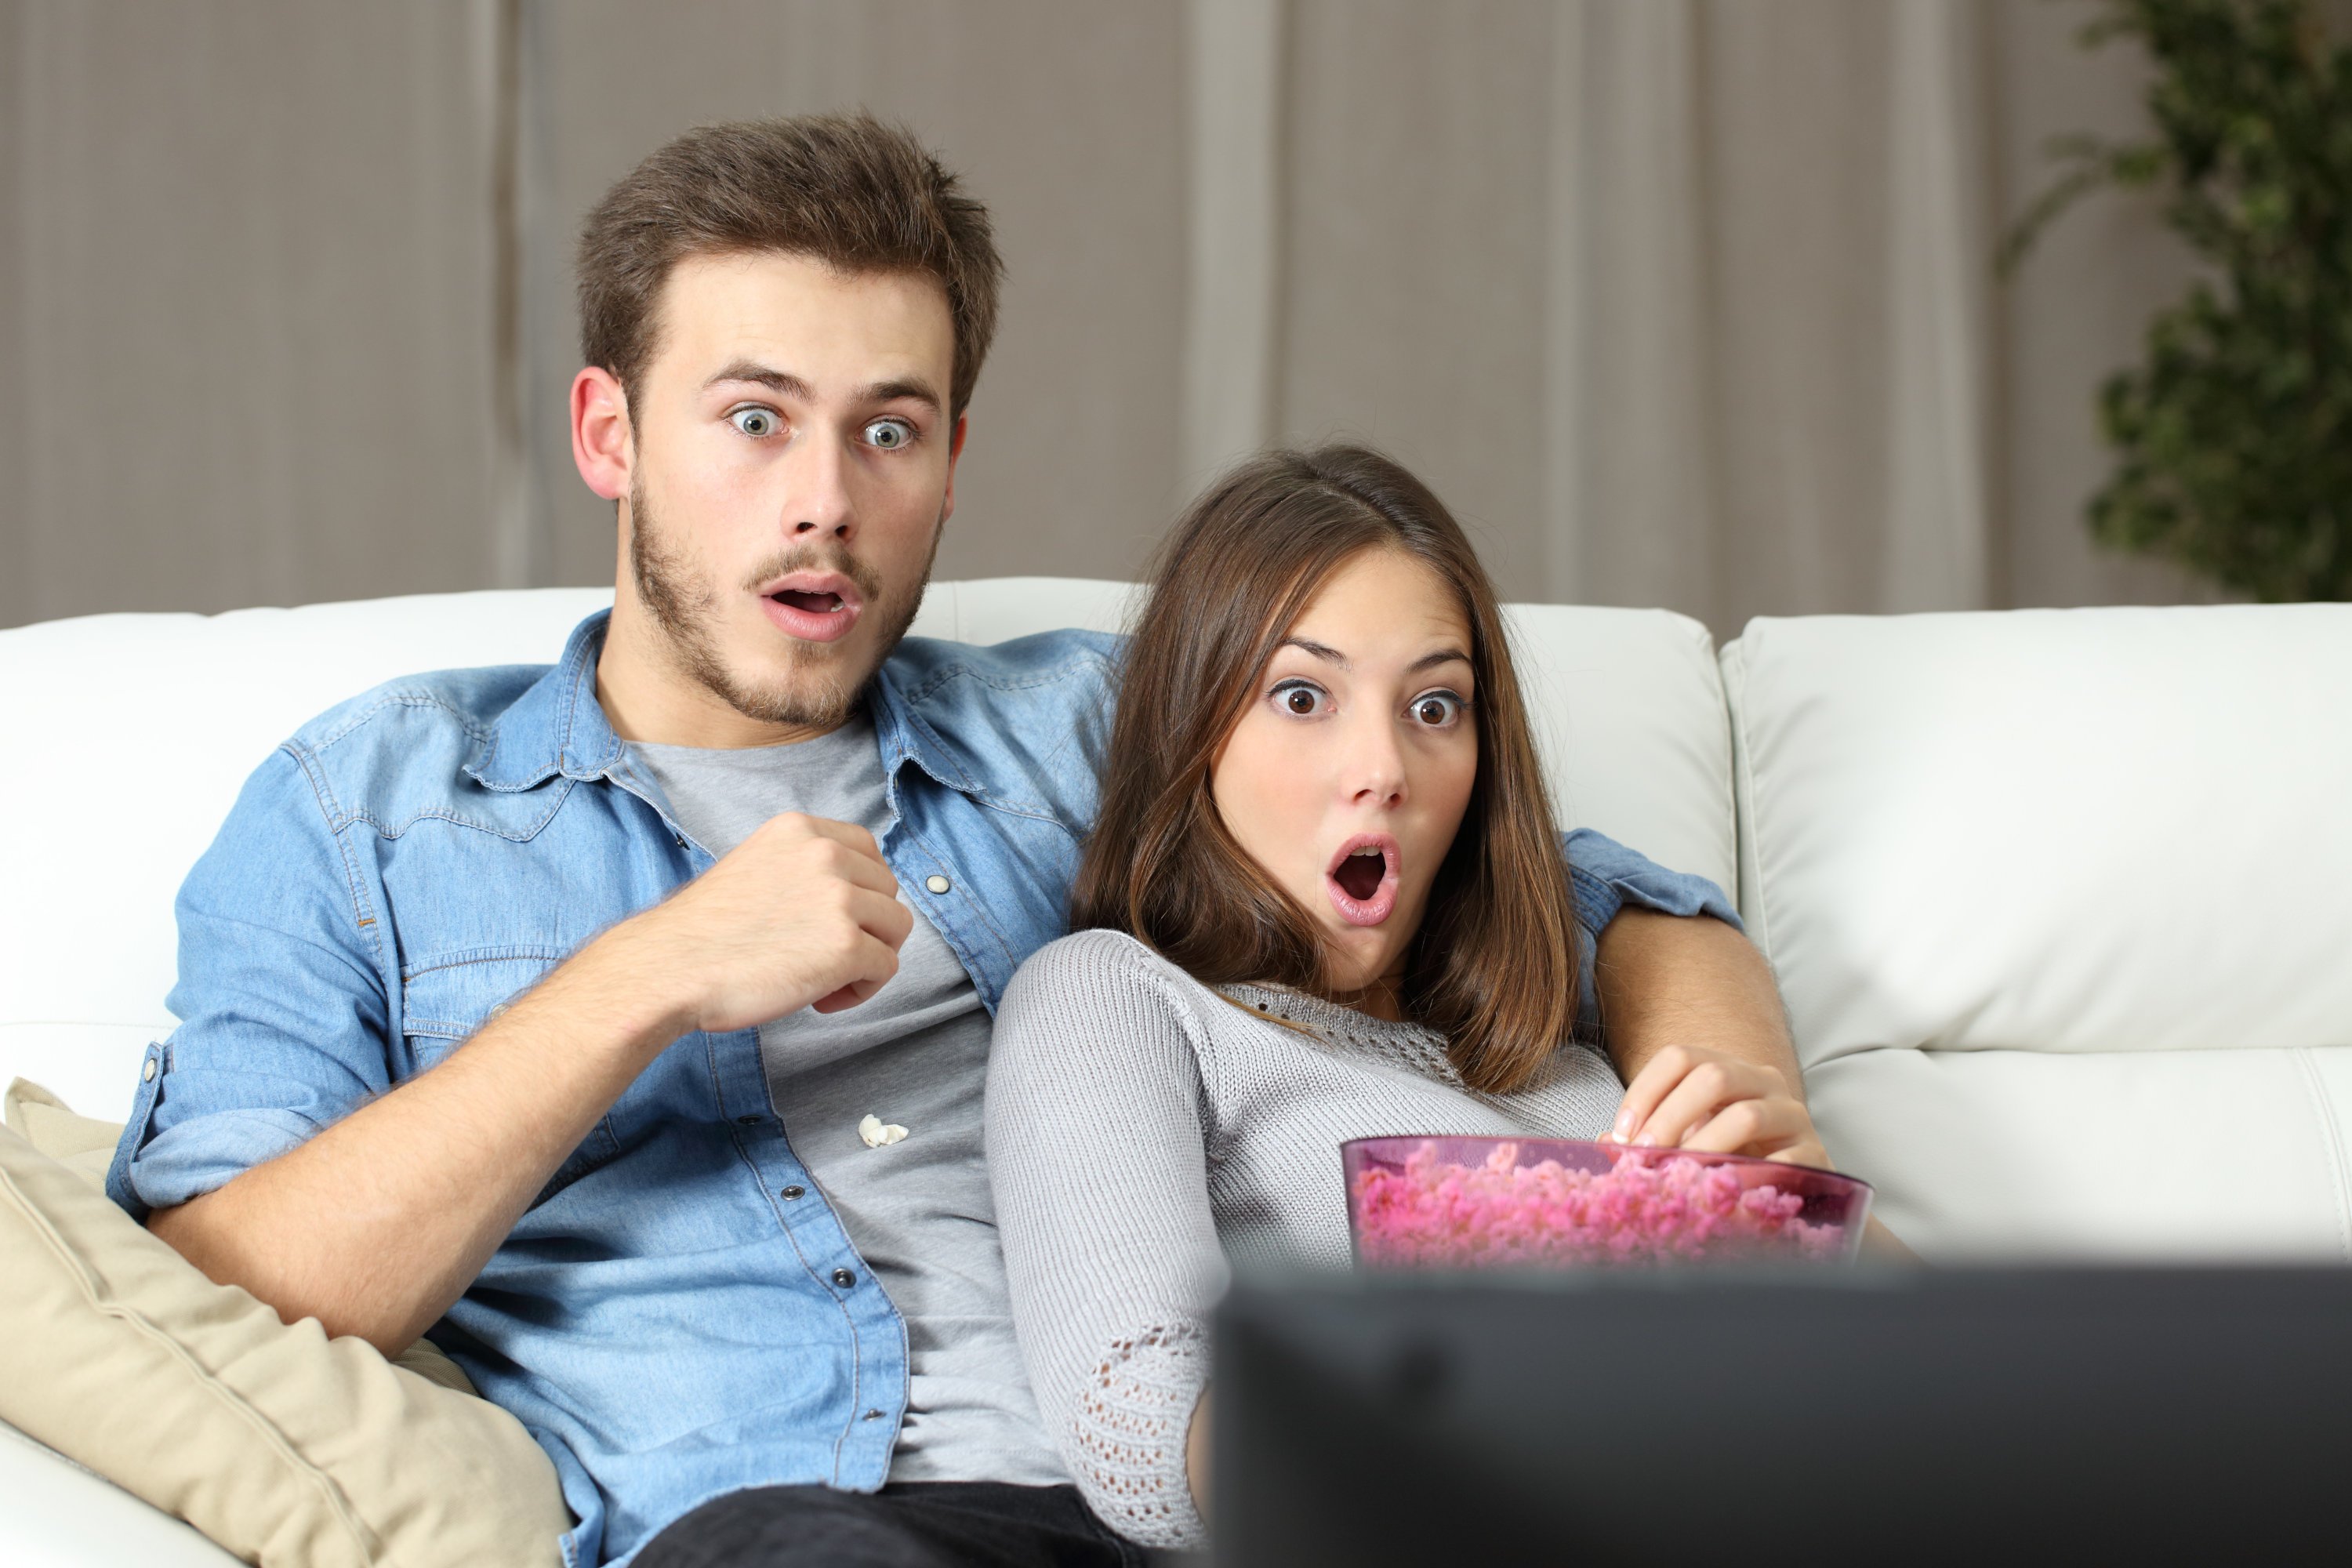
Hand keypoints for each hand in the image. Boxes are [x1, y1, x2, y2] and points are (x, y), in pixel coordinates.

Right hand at [610, 812, 915, 1034]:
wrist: (669, 969)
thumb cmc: (703, 933)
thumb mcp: (755, 868)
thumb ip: (802, 869)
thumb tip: (851, 893)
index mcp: (800, 830)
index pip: (867, 850)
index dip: (860, 890)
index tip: (833, 919)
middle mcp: (825, 854)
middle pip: (887, 890)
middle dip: (866, 926)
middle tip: (822, 956)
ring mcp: (839, 898)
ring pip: (895, 928)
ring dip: (868, 958)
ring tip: (823, 980)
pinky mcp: (847, 945)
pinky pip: (885, 968)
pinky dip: (861, 990)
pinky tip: (821, 1000)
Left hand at [1608, 1043, 1828, 1167]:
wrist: (1796, 1189)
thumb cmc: (1731, 1160)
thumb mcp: (1688, 1140)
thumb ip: (1650, 1138)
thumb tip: (1605, 1142)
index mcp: (1728, 1069)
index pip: (1680, 1056)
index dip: (1645, 1091)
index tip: (1621, 1133)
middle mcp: (1764, 1082)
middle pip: (1713, 1076)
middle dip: (1669, 1116)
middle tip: (1643, 1154)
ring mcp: (1794, 1116)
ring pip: (1747, 1115)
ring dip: (1704, 1147)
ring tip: (1680, 1176)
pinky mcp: (1816, 1156)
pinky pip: (1784, 1161)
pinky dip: (1747, 1178)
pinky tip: (1723, 1195)